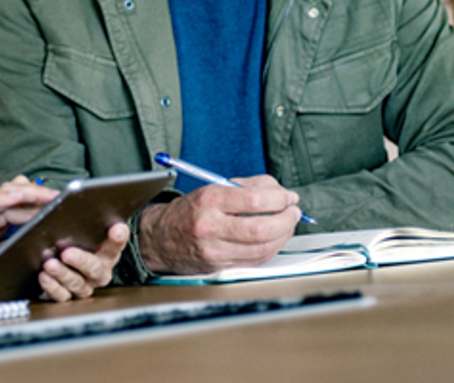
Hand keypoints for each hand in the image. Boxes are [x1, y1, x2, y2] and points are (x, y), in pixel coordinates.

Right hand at [0, 176, 57, 282]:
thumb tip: (19, 254)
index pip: (18, 207)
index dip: (40, 205)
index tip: (62, 207)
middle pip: (18, 198)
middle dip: (43, 198)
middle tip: (68, 198)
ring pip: (7, 195)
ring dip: (31, 193)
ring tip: (53, 195)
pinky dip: (3, 196)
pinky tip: (18, 193)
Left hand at [36, 221, 129, 301]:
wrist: (66, 264)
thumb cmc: (77, 242)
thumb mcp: (83, 230)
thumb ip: (86, 221)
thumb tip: (78, 203)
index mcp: (107, 253)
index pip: (116, 244)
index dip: (118, 237)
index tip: (117, 228)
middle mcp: (99, 271)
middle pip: (95, 268)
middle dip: (81, 260)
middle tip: (67, 253)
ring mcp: (85, 285)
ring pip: (77, 283)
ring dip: (62, 274)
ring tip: (50, 264)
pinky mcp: (68, 295)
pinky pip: (63, 296)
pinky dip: (53, 287)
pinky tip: (44, 276)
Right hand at [136, 175, 301, 275]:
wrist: (159, 238)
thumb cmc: (188, 212)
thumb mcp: (211, 189)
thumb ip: (246, 186)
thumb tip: (278, 190)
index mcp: (209, 200)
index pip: (254, 200)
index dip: (279, 198)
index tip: (288, 196)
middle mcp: (211, 226)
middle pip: (261, 228)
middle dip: (286, 219)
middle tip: (293, 211)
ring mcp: (215, 250)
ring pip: (262, 247)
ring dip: (283, 235)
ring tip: (287, 224)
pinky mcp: (220, 265)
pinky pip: (255, 260)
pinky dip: (271, 248)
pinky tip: (275, 239)